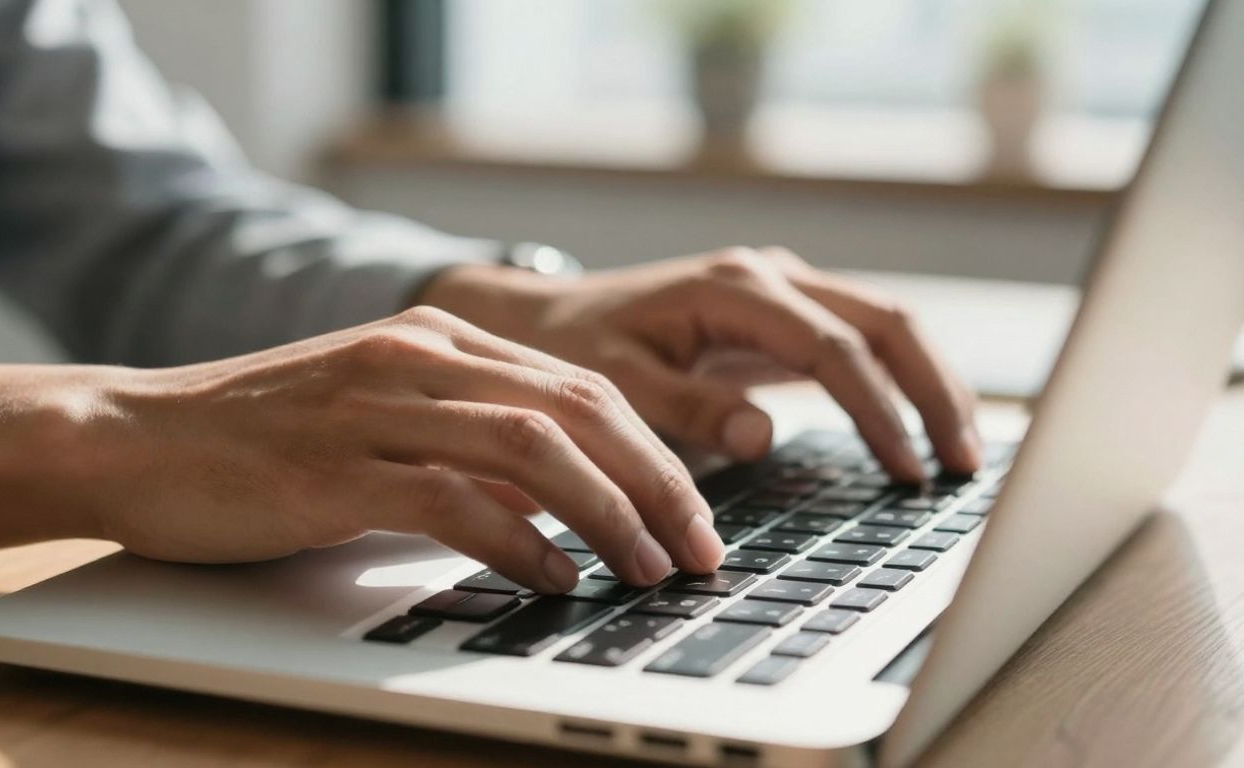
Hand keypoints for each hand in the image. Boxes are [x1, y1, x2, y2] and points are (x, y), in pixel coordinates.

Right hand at [0, 307, 722, 593]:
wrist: (131, 436)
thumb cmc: (259, 442)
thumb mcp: (380, 425)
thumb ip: (466, 450)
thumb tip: (557, 505)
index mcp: (439, 341)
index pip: (583, 387)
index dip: (656, 453)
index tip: (695, 515)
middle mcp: (419, 357)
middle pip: (580, 408)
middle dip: (658, 484)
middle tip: (699, 551)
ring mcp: (376, 404)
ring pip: (534, 446)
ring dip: (607, 514)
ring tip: (645, 569)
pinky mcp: (335, 465)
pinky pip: (454, 498)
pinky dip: (517, 541)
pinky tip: (552, 578)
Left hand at [424, 247, 980, 480]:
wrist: (543, 321)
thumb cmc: (571, 352)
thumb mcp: (615, 385)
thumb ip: (685, 408)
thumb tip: (762, 434)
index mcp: (733, 289)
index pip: (833, 348)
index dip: (878, 411)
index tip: (905, 471)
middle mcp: (768, 276)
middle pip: (886, 322)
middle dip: (933, 391)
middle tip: (964, 464)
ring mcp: (779, 290)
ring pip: (884, 323)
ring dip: (927, 383)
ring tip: (960, 452)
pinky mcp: (780, 315)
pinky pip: (858, 339)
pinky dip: (896, 380)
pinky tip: (915, 428)